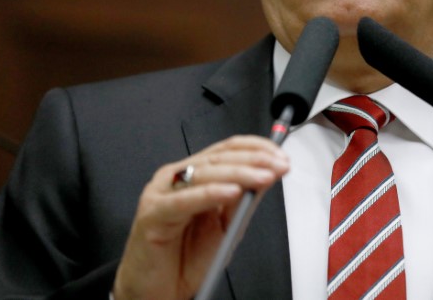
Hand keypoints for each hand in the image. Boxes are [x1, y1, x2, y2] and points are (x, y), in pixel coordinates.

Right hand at [112, 136, 289, 299]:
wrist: (158, 291)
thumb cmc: (187, 258)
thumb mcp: (227, 225)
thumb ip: (245, 199)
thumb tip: (270, 173)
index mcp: (195, 175)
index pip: (228, 149)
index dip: (256, 148)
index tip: (281, 156)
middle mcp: (177, 178)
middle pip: (219, 158)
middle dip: (254, 160)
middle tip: (278, 166)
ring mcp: (162, 192)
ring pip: (204, 173)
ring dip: (239, 173)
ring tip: (263, 177)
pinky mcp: (151, 214)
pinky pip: (183, 200)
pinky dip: (209, 194)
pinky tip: (230, 192)